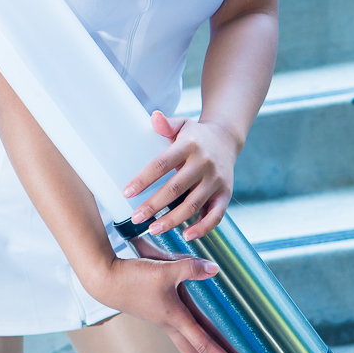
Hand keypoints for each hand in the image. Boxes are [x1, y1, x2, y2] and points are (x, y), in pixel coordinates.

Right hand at [91, 254, 245, 352]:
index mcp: (174, 316)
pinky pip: (175, 330)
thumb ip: (191, 267)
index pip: (203, 342)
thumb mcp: (165, 269)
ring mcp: (159, 317)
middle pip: (193, 350)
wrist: (105, 279)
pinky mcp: (152, 310)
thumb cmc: (133, 277)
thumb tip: (215, 269)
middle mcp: (168, 322)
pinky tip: (188, 330)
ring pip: (184, 342)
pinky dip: (188, 337)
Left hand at [123, 112, 239, 240]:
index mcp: (189, 146)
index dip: (143, 179)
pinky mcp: (226, 194)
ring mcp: (216, 180)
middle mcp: (204, 163)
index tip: (127, 192)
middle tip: (135, 218)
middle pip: (175, 188)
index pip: (161, 164)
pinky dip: (202, 228)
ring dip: (172, 220)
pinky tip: (186, 236)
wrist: (226, 139)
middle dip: (153, 205)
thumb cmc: (195, 135)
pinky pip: (215, 215)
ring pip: (192, 205)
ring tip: (152, 229)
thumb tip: (154, 117)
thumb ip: (166, 124)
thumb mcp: (182, 124)